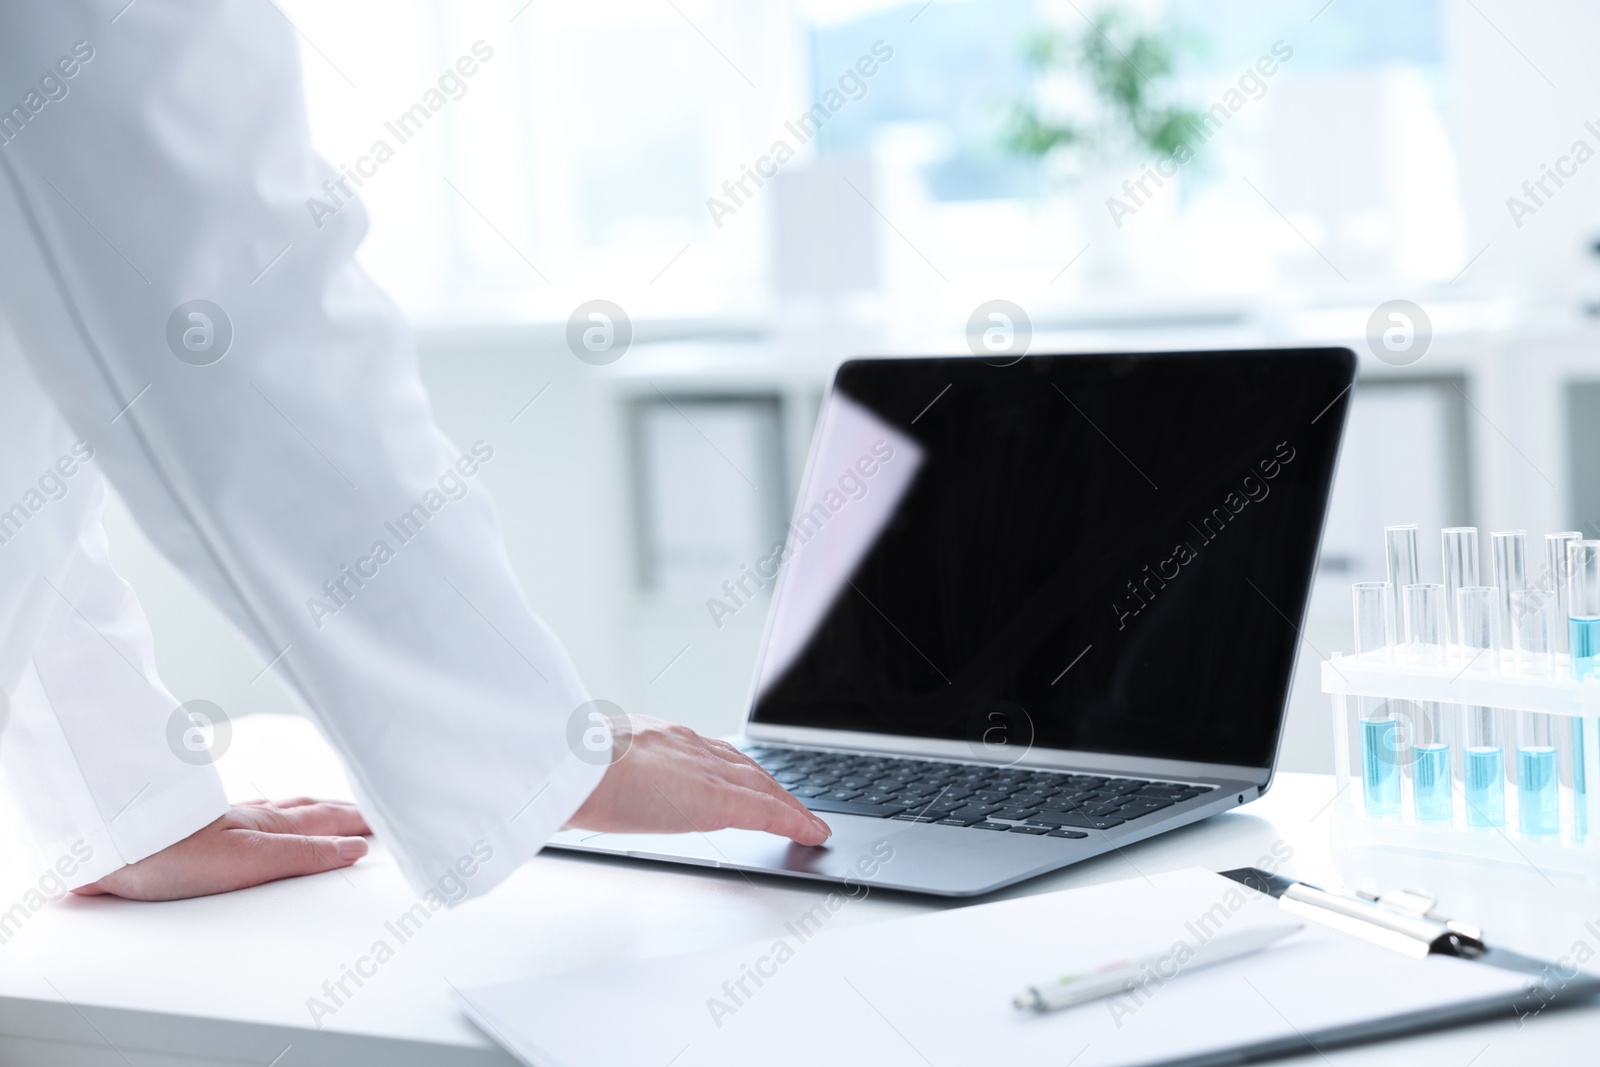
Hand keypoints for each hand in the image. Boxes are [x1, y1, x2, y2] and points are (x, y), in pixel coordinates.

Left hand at [72, 797, 371, 900]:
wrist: (105, 837)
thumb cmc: (170, 851)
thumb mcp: (251, 858)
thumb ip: (304, 852)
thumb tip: (353, 848)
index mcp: (266, 826)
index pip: (323, 821)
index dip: (356, 821)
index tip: (384, 821)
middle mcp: (247, 817)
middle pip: (305, 810)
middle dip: (341, 811)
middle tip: (368, 812)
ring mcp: (220, 818)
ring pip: (277, 808)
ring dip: (310, 808)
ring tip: (328, 809)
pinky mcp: (191, 827)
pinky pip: (246, 812)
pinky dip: (269, 811)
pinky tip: (258, 815)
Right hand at [564, 715, 831, 845]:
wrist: (567, 765)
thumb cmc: (563, 768)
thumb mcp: (585, 764)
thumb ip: (599, 772)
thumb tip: (585, 789)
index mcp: (653, 736)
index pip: (707, 750)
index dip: (732, 765)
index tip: (744, 775)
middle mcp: (686, 745)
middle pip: (743, 764)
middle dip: (768, 783)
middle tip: (789, 801)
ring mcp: (703, 770)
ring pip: (761, 783)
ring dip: (786, 801)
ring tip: (805, 819)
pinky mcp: (716, 799)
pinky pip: (766, 810)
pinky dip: (793, 820)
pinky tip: (812, 832)